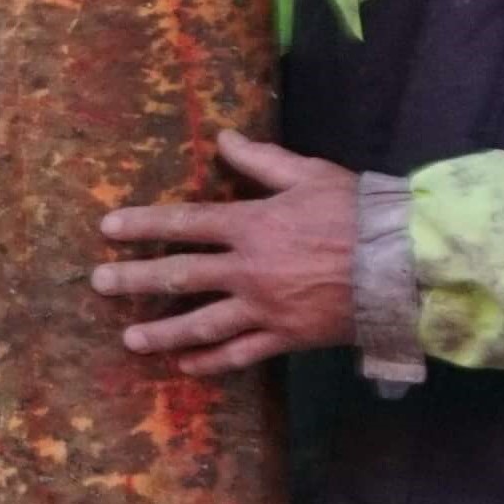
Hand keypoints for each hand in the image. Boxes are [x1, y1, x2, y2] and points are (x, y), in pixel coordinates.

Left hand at [90, 131, 356, 377]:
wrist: (404, 264)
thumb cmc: (358, 212)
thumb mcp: (309, 174)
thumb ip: (261, 161)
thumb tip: (224, 137)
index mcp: (252, 225)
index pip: (185, 223)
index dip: (143, 224)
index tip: (107, 229)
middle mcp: (249, 269)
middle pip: (180, 275)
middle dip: (135, 280)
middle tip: (99, 284)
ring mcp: (265, 307)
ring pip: (202, 324)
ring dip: (163, 332)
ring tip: (131, 339)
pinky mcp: (286, 337)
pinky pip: (240, 354)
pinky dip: (211, 362)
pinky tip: (186, 366)